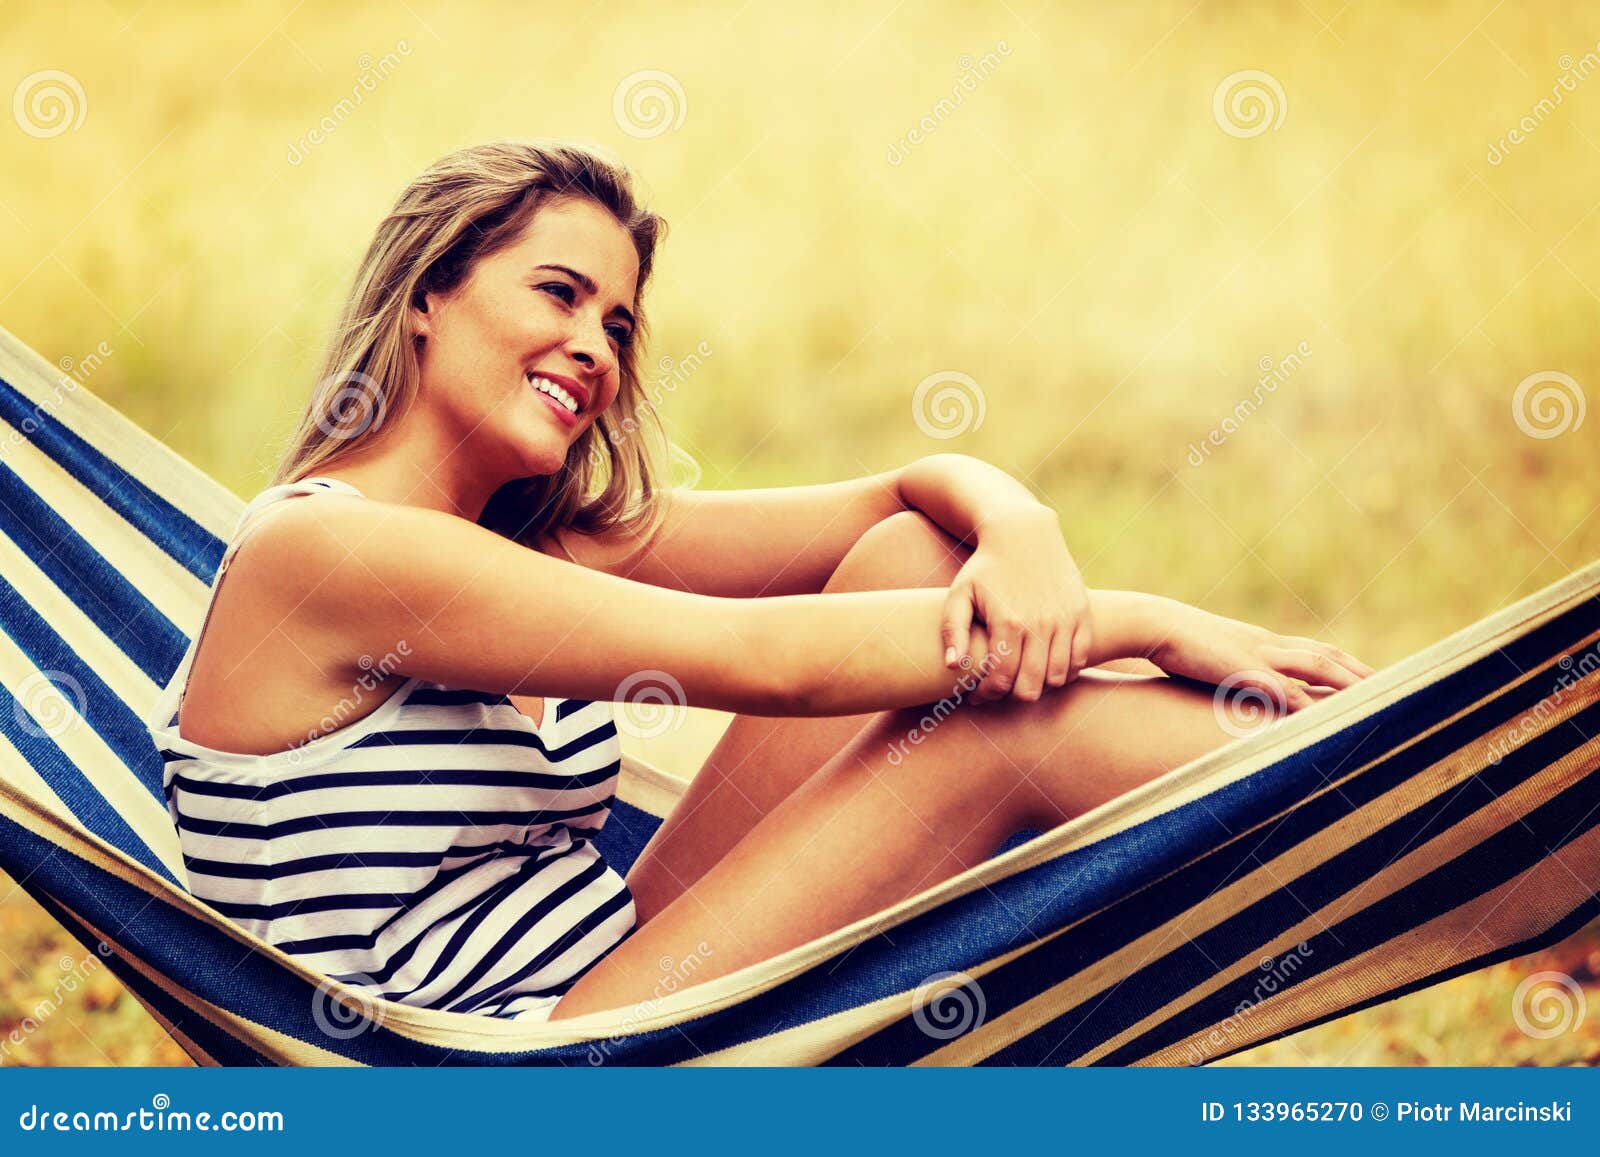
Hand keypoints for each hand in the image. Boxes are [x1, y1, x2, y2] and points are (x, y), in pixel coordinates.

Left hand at [943, 506, 1091, 702]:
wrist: (1024, 533)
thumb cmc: (985, 567)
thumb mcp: (959, 593)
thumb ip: (953, 631)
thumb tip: (953, 667)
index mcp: (1008, 622)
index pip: (1001, 680)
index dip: (987, 695)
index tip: (977, 695)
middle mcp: (1040, 624)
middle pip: (1031, 687)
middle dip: (1011, 695)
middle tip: (999, 689)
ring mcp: (1065, 620)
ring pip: (1056, 678)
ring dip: (1038, 686)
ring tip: (1022, 678)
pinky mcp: (1081, 614)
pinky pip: (1079, 660)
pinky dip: (1064, 672)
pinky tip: (1045, 666)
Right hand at [1143, 596, 1375, 714]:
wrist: (1152, 623)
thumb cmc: (1171, 642)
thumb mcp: (1205, 657)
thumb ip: (1224, 669)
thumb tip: (1227, 683)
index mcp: (1260, 642)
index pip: (1313, 649)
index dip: (1343, 664)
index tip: (1368, 678)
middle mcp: (1267, 644)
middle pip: (1326, 655)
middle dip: (1360, 672)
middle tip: (1395, 689)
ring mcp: (1258, 654)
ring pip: (1317, 665)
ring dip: (1349, 683)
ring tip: (1377, 700)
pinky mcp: (1243, 669)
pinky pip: (1284, 687)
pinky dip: (1308, 702)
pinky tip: (1325, 718)